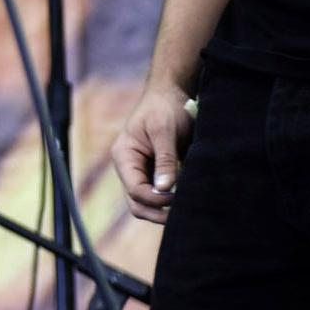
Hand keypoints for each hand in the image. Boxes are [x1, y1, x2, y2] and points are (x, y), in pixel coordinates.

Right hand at [109, 82, 193, 224]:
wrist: (171, 93)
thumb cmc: (164, 108)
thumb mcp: (165, 131)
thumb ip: (165, 160)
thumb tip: (165, 189)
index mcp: (124, 156)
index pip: (136, 190)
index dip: (156, 198)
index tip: (178, 196)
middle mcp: (129, 167)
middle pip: (137, 203)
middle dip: (157, 212)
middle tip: (182, 215)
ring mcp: (141, 171)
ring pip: (147, 202)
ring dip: (164, 208)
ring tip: (185, 208)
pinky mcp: (155, 172)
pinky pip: (159, 194)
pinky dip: (170, 200)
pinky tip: (185, 198)